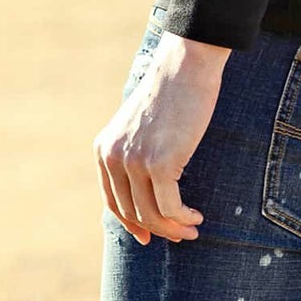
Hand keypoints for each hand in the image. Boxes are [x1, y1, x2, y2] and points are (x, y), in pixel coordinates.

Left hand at [93, 31, 230, 245]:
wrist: (186, 65)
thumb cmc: (171, 91)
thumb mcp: (140, 125)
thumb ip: (134, 152)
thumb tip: (145, 188)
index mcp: (104, 148)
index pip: (113, 201)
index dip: (131, 223)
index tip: (148, 236)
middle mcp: (114, 157)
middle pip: (132, 211)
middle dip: (157, 229)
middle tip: (180, 234)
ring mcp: (135, 161)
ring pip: (151, 214)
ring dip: (173, 227)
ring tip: (192, 228)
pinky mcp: (160, 163)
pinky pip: (170, 206)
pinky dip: (183, 217)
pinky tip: (196, 216)